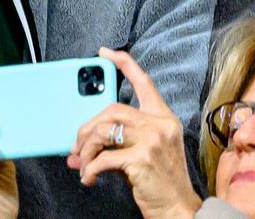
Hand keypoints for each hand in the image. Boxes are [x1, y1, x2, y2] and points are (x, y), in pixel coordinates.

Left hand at [67, 48, 201, 218]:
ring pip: (104, 131)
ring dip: (86, 149)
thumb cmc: (159, 182)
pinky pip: (104, 157)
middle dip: (87, 128)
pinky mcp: (142, 158)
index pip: (143, 81)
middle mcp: (160, 124)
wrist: (179, 210)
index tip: (104, 53)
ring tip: (82, 164)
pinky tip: (88, 177)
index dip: (123, 63)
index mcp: (163, 118)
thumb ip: (116, 142)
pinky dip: (90, 168)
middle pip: (111, 110)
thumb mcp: (145, 152)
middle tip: (75, 147)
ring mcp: (153, 140)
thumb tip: (79, 147)